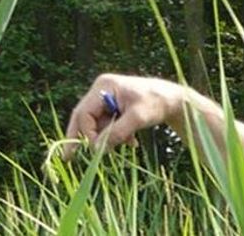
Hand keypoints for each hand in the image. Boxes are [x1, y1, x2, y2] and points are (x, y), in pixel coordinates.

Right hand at [63, 73, 183, 159]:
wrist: (175, 100)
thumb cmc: (158, 103)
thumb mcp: (137, 118)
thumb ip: (116, 133)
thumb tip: (96, 150)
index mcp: (104, 86)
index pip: (84, 113)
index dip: (87, 133)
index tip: (96, 149)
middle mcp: (102, 89)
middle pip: (85, 118)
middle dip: (85, 138)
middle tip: (68, 158)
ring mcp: (107, 97)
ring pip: (98, 124)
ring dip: (109, 137)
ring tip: (129, 141)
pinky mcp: (115, 106)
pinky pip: (107, 124)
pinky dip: (116, 134)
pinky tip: (132, 141)